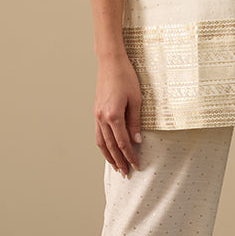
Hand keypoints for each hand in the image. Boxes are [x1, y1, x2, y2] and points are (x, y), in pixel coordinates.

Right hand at [94, 52, 142, 173]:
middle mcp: (102, 118)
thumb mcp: (136, 100)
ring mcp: (97, 115)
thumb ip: (135, 121)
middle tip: (125, 173)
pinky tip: (108, 149)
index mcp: (113, 116)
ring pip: (101, 142)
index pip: (123, 142)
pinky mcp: (96, 112)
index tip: (136, 165)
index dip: (130, 156)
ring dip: (108, 156)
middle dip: (118, 161)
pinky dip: (103, 145)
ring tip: (115, 166)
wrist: (110, 62)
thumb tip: (137, 140)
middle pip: (111, 146)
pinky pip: (98, 133)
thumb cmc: (125, 77)